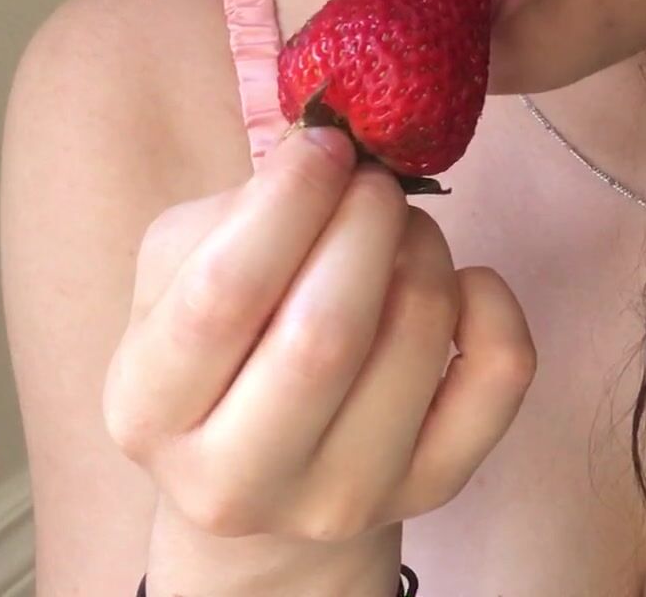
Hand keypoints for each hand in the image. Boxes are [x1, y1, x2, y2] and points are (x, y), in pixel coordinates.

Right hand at [103, 126, 536, 562]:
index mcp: (148, 410)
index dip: (287, 202)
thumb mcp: (179, 278)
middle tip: (374, 185)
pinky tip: (460, 285)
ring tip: (404, 230)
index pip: (222, 295)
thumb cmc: (224, 350)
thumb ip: (232, 215)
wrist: (269, 477)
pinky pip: (497, 375)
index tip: (327, 145)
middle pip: (325, 333)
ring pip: (416, 341)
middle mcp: (236, 480)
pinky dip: (493, 302)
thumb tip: (322, 151)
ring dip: (424, 252)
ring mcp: (341, 500)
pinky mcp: (432, 491)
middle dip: (365, 226)